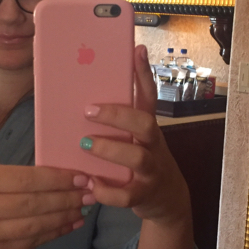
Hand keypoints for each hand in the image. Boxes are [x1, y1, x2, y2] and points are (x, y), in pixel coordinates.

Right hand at [0, 164, 88, 248]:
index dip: (57, 179)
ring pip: (34, 225)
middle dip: (66, 198)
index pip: (26, 179)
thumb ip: (23, 177)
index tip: (81, 177)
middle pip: (32, 204)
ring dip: (65, 216)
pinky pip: (32, 242)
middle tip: (90, 193)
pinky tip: (72, 223)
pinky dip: (56, 232)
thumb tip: (68, 176)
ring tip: (84, 207)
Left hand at [82, 44, 191, 224]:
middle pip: (145, 123)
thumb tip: (82, 100)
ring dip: (109, 149)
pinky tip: (91, 184)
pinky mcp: (143, 194)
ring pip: (138, 156)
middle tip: (89, 111)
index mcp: (147, 127)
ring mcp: (151, 170)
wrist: (167, 199)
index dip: (144, 73)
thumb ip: (117, 124)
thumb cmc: (141, 162)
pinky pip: (127, 195)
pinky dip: (107, 191)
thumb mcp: (135, 139)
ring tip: (84, 144)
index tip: (136, 50)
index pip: (149, 96)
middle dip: (118, 115)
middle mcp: (153, 145)